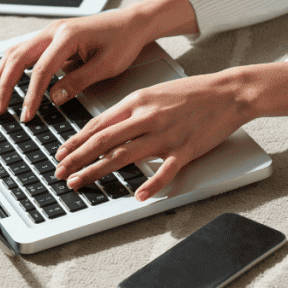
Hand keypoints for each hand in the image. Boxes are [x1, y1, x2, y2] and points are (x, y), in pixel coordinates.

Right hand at [0, 0, 197, 121]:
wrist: (132, 22)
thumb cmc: (123, 41)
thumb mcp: (106, 66)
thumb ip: (78, 81)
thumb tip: (54, 98)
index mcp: (67, 36)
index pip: (41, 70)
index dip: (31, 96)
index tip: (25, 115)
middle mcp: (53, 30)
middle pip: (18, 59)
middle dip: (4, 86)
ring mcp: (50, 32)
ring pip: (15, 53)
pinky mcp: (51, 37)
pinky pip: (22, 50)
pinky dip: (4, 63)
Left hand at [53, 63, 287, 200]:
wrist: (227, 92)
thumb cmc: (191, 93)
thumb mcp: (154, 93)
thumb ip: (129, 111)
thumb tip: (105, 128)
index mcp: (137, 102)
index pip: (99, 124)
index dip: (76, 141)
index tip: (61, 154)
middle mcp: (147, 117)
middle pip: (104, 140)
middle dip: (77, 158)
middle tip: (60, 173)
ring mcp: (166, 134)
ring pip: (124, 155)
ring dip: (98, 171)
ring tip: (80, 182)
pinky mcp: (185, 149)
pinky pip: (165, 170)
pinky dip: (150, 184)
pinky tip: (137, 196)